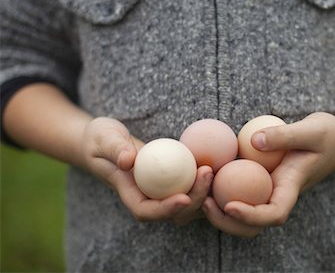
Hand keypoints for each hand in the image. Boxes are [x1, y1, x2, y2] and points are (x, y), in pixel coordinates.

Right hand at [80, 117, 212, 224]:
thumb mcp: (103, 137)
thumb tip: (128, 160)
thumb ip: (114, 148)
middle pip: (175, 213)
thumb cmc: (101, 138)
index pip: (147, 211)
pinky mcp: (174, 181)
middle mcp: (149, 198)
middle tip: (207, 172)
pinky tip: (217, 165)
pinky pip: (192, 187)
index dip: (166, 209)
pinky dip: (205, 183)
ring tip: (213, 169)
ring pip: (189, 205)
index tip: (184, 198)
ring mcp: (162, 192)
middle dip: (195, 199)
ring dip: (204, 193)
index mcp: (130, 194)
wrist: (107, 140)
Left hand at [203, 112, 334, 236]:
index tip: (230, 205)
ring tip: (199, 194)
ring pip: (244, 215)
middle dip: (227, 222)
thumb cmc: (328, 134)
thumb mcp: (313, 129)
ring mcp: (268, 190)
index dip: (251, 216)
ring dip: (220, 212)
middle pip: (253, 226)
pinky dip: (221, 192)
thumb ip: (285, 135)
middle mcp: (278, 194)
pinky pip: (240, 193)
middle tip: (204, 203)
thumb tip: (254, 141)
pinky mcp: (261, 181)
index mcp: (292, 187)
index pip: (274, 214)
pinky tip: (206, 177)